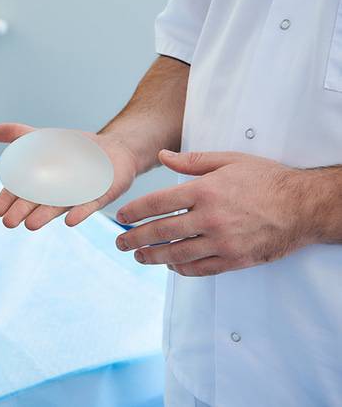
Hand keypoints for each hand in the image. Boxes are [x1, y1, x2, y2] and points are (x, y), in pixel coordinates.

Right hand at [0, 123, 139, 228]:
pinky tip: (69, 220)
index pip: (20, 192)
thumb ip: (19, 135)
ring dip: (44, 216)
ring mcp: (77, 195)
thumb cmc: (74, 149)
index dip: (8, 200)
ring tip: (30, 225)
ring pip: (57, 207)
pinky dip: (79, 213)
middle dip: (22, 212)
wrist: (113, 149)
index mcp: (41, 182)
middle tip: (9, 222)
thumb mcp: (44, 138)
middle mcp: (56, 192)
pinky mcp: (99, 196)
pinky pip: (88, 206)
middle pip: (35, 203)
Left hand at [115, 150, 318, 276]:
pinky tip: (171, 265)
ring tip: (139, 256)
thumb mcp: (229, 160)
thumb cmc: (268, 180)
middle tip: (120, 242)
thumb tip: (162, 156)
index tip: (122, 217)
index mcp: (205, 191)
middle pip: (161, 231)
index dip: (135, 211)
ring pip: (177, 253)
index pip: (158, 203)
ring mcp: (222, 242)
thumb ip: (192, 161)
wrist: (304, 207)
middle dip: (135, 238)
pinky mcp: (235, 259)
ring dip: (153, 256)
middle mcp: (210, 218)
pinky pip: (200, 268)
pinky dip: (181, 268)